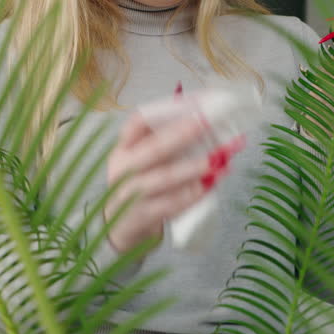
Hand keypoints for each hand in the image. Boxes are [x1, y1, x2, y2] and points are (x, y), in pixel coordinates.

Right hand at [103, 112, 213, 253]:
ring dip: (191, 168)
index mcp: (123, 150)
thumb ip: (162, 144)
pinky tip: (207, 186)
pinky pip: (170, 204)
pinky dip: (190, 195)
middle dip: (182, 135)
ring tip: (214, 160)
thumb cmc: (139, 186)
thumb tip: (202, 123)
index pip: (136, 124)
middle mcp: (123, 169)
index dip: (162, 112)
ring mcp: (130, 194)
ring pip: (163, 178)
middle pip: (154, 149)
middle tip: (206, 124)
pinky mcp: (142, 216)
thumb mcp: (139, 163)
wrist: (120, 228)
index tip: (188, 104)